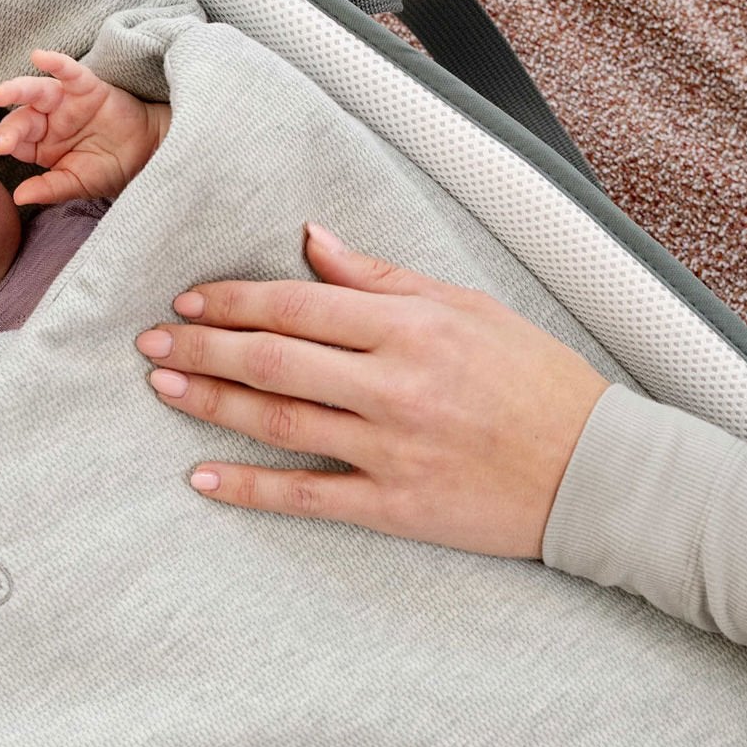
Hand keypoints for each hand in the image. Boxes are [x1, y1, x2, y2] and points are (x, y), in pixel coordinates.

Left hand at [0, 49, 169, 206]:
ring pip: (36, 92)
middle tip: (0, 141)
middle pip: (21, 118)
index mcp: (42, 145)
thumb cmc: (111, 169)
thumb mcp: (77, 183)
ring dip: (17, 90)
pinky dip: (56, 63)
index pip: (12, 140)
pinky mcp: (88, 87)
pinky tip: (40, 57)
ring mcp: (66, 102)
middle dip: (8, 129)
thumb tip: (18, 197)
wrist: (147, 155)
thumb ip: (48, 188)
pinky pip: (69, 72)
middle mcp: (49, 120)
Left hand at [130, 222, 610, 558]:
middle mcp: (395, 384)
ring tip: (164, 388)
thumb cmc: (539, 382)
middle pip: (273, 360)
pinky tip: (203, 479)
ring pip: (279, 421)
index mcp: (413, 327)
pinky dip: (249, 488)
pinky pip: (306, 495)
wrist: (595, 472)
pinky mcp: (394, 505)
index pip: (299, 305)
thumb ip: (385, 278)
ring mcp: (392, 448)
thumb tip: (314, 240)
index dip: (234, 301)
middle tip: (152, 342)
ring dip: (213, 402)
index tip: (190, 301)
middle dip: (203, 347)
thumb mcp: (470, 308)